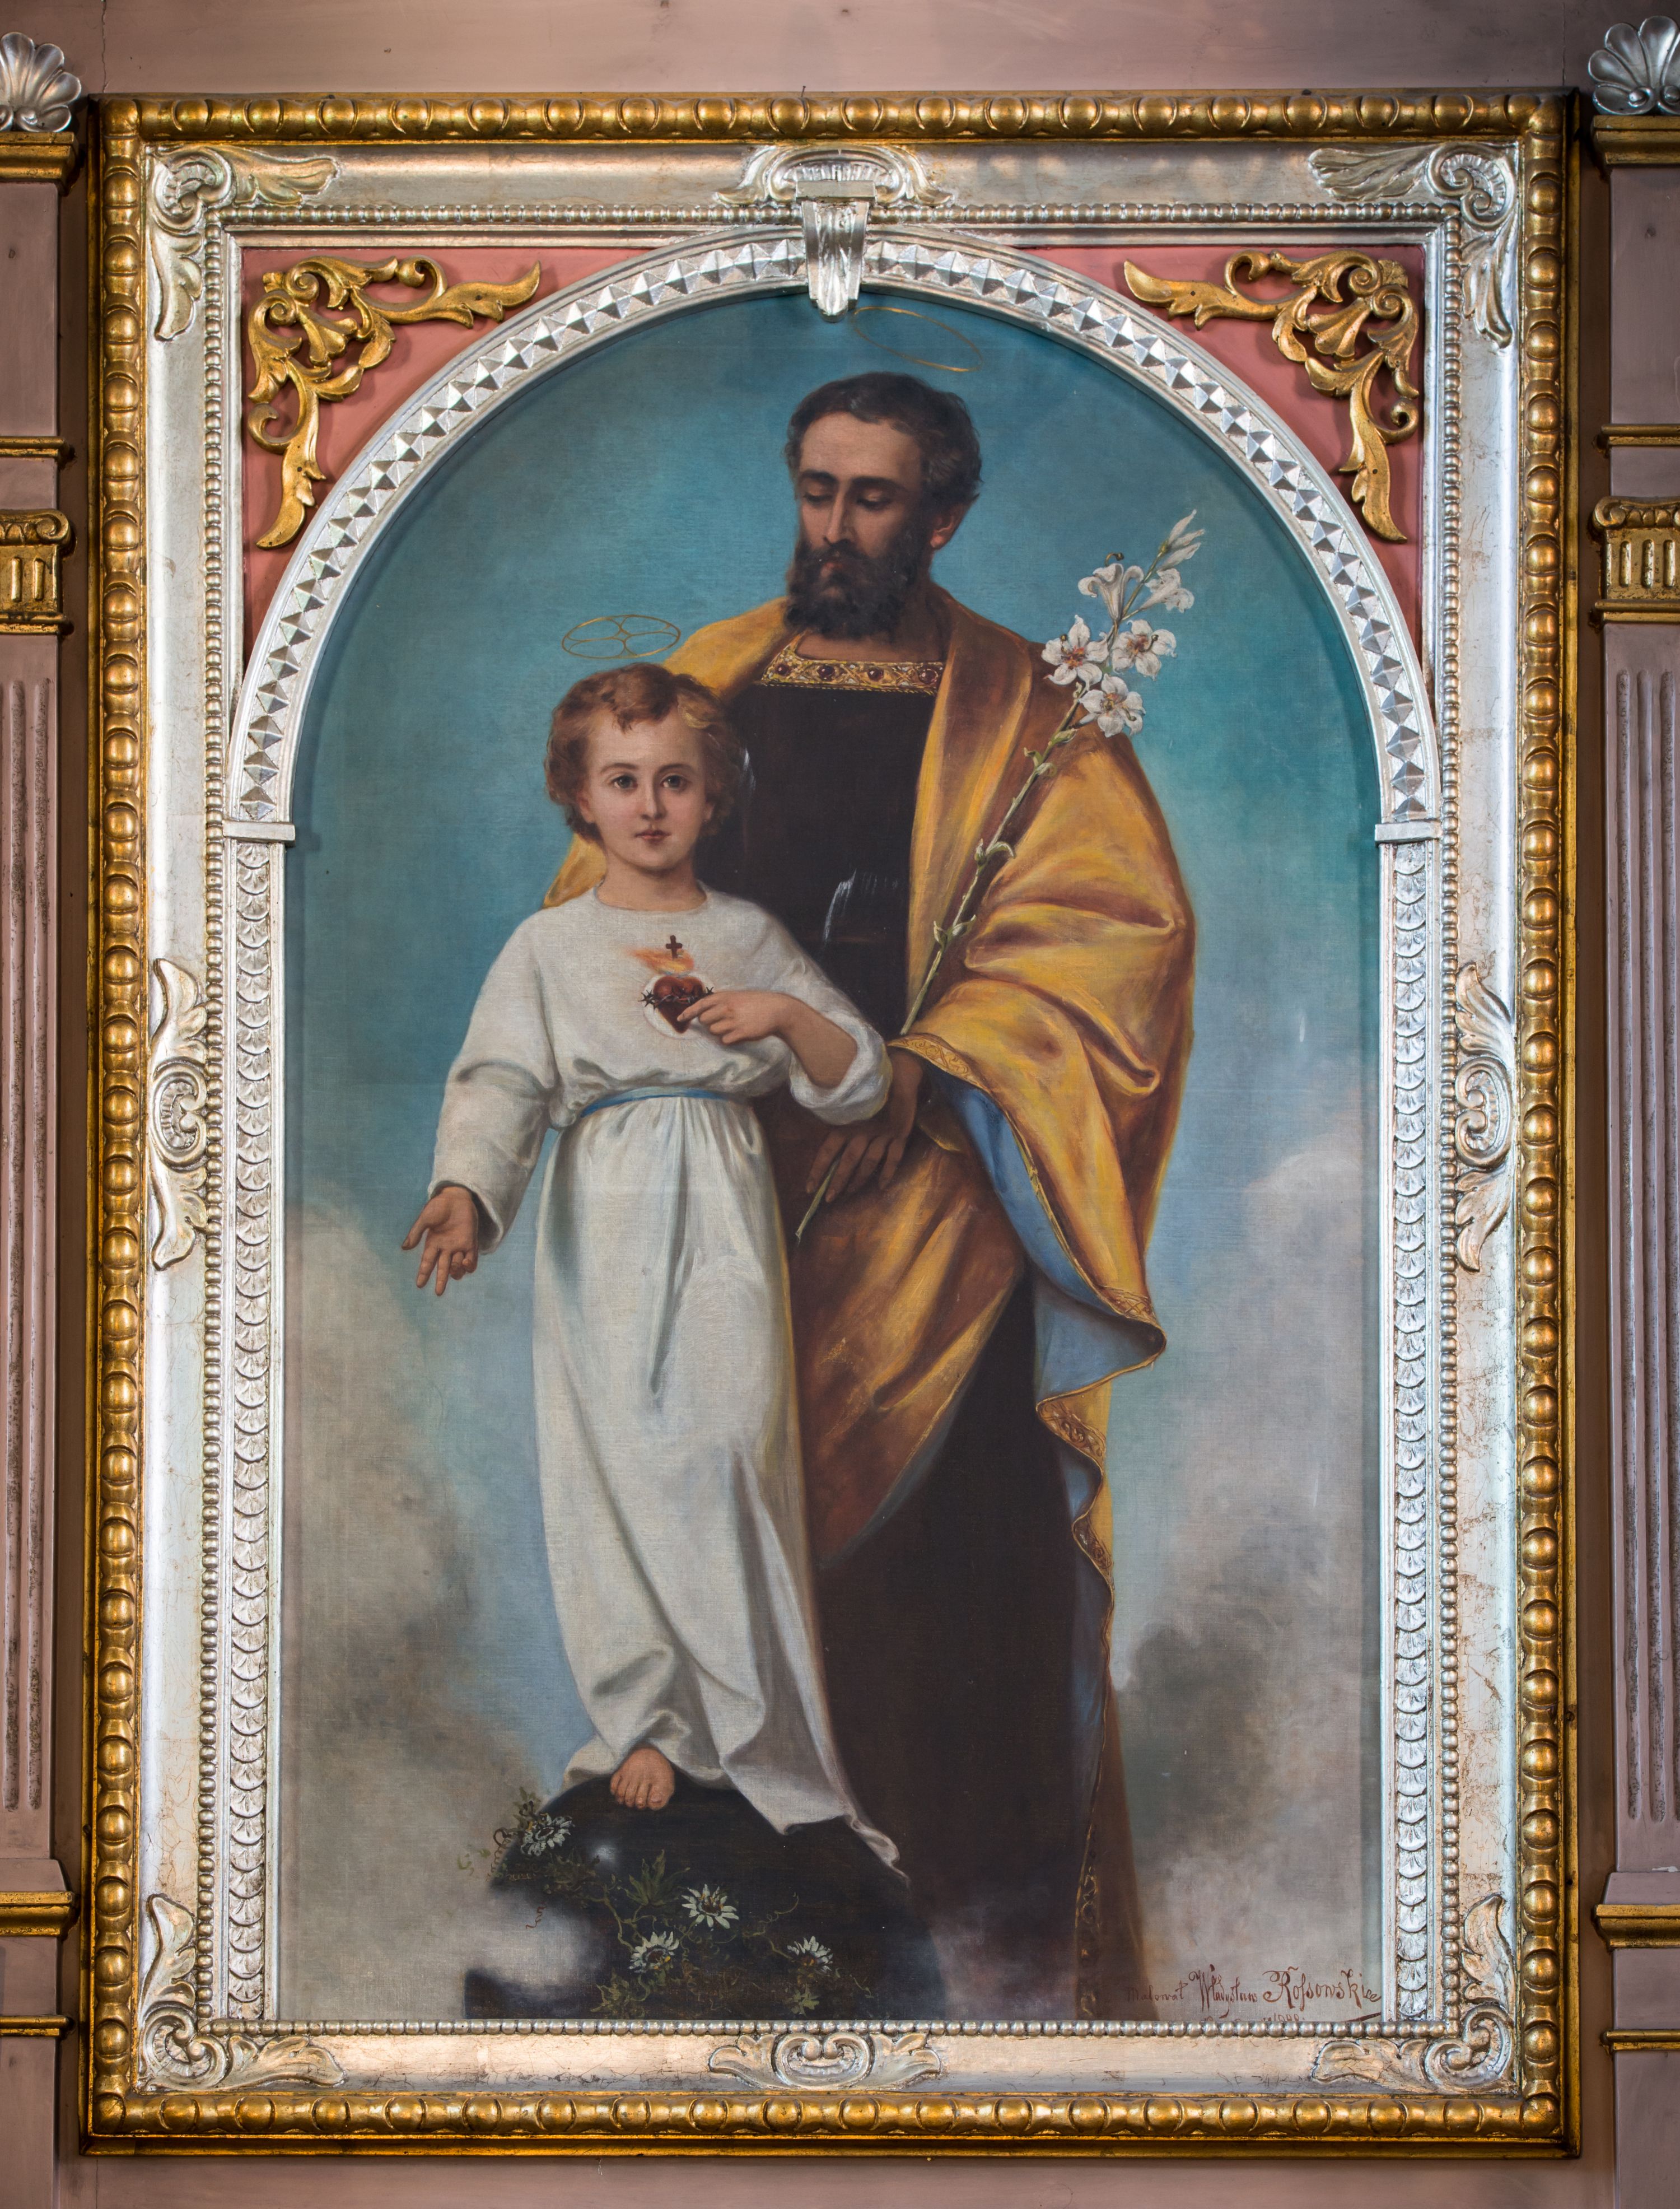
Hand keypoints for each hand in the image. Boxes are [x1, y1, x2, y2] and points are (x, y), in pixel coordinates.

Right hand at [402, 1185, 480, 1296]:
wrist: (457, 1197)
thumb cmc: (439, 1206)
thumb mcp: (425, 1218)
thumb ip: (416, 1232)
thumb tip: (405, 1248)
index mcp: (433, 1243)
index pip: (427, 1262)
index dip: (423, 1274)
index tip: (419, 1285)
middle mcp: (445, 1248)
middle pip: (442, 1269)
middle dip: (441, 1281)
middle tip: (438, 1293)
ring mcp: (458, 1246)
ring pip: (457, 1267)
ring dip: (456, 1270)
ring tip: (453, 1266)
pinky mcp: (470, 1243)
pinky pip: (471, 1260)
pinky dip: (470, 1265)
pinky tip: (466, 1262)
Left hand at [680, 989, 792, 1045]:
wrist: (777, 1010)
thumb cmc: (756, 1003)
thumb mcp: (737, 996)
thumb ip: (721, 1003)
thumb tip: (703, 1014)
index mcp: (725, 996)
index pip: (700, 1004)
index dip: (688, 1013)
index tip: (680, 1019)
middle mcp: (726, 1007)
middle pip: (704, 1021)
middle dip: (710, 1023)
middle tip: (723, 1022)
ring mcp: (733, 1020)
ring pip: (714, 1031)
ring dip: (721, 1032)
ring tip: (734, 1027)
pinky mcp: (740, 1032)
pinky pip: (725, 1040)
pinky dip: (730, 1039)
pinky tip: (740, 1033)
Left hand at [807, 1050, 923, 1205]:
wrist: (899, 1072)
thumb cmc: (868, 1085)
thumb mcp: (848, 1100)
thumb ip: (836, 1116)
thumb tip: (816, 1129)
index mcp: (847, 1123)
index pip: (828, 1151)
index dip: (818, 1171)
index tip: (809, 1188)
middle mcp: (863, 1131)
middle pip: (848, 1161)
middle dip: (838, 1182)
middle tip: (829, 1200)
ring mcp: (882, 1134)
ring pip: (869, 1162)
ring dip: (859, 1180)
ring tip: (850, 1194)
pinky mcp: (899, 1135)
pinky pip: (894, 1157)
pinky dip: (888, 1173)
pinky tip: (882, 1187)